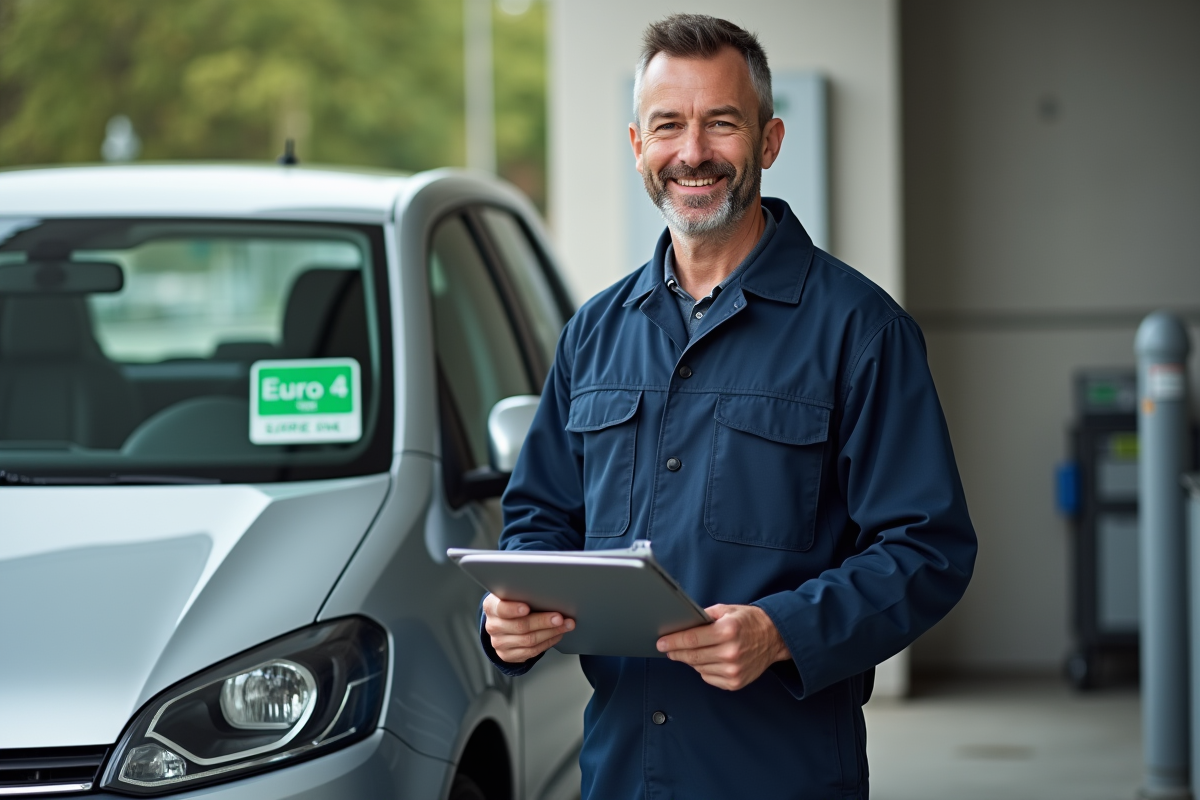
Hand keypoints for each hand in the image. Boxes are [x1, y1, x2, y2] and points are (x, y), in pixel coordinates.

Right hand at [483, 593, 574, 663]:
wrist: (502, 622)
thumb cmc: (512, 604)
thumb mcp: (511, 594)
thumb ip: (522, 593)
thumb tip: (547, 593)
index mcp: (491, 607)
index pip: (501, 608)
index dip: (514, 609)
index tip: (527, 607)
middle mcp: (493, 626)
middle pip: (520, 626)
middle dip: (543, 621)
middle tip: (559, 617)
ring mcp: (499, 642)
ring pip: (528, 640)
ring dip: (551, 632)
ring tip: (565, 625)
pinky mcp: (508, 655)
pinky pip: (531, 651)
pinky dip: (548, 642)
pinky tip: (557, 634)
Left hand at [656, 604, 790, 690]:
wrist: (774, 638)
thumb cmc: (749, 621)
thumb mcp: (727, 610)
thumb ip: (704, 615)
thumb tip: (681, 624)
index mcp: (728, 631)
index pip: (692, 639)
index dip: (673, 642)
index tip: (661, 643)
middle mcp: (731, 652)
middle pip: (692, 656)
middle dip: (676, 652)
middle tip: (667, 648)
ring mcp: (733, 670)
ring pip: (698, 668)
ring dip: (690, 660)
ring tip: (691, 651)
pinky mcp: (735, 683)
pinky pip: (708, 678)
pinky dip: (703, 669)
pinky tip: (708, 660)